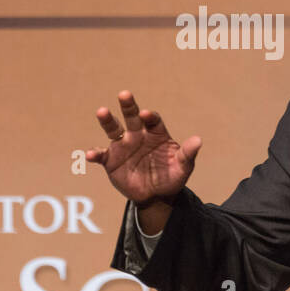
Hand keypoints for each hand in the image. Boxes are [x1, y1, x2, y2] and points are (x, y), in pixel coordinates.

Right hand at [85, 91, 201, 209]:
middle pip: (132, 117)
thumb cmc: (170, 176)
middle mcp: (138, 135)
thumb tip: (198, 141)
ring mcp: (123, 146)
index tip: (145, 114)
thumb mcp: (182, 166)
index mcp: (156, 133)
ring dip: (107, 120)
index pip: (152, 120)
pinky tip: (91, 155)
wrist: (156, 195)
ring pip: (113, 129)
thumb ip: (188, 153)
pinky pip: (101, 155)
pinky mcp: (111, 160)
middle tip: (124, 94)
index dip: (149, 116)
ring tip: (102, 111)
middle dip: (129, 106)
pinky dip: (95, 154)